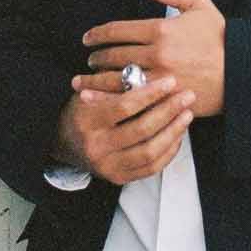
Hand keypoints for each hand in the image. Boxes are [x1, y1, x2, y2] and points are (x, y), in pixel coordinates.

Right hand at [54, 72, 195, 184]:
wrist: (63, 142)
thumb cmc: (81, 110)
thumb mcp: (91, 91)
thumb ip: (116, 84)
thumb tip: (151, 72)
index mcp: (87, 121)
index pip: (125, 106)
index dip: (151, 93)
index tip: (171, 81)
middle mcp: (96, 147)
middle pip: (142, 129)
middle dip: (169, 110)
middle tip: (187, 95)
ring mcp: (108, 166)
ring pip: (150, 151)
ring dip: (174, 131)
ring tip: (187, 113)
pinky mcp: (118, 178)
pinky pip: (151, 167)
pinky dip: (169, 151)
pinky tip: (178, 134)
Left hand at [81, 0, 226, 117]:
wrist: (243, 71)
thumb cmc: (220, 37)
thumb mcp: (197, 4)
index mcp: (161, 29)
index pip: (117, 30)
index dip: (97, 34)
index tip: (88, 39)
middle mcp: (157, 54)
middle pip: (114, 56)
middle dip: (96, 57)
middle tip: (89, 59)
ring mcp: (160, 79)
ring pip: (116, 80)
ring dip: (94, 79)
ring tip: (83, 80)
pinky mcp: (165, 100)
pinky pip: (129, 101)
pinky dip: (107, 100)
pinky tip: (94, 99)